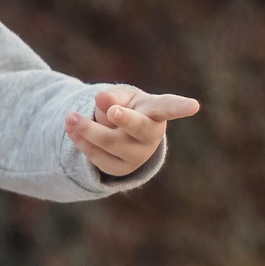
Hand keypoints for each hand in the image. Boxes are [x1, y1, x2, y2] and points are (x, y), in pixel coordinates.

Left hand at [65, 86, 200, 176]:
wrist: (120, 134)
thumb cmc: (126, 107)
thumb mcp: (121, 96)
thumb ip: (112, 96)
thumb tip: (102, 99)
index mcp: (155, 112)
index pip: (169, 107)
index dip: (180, 107)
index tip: (194, 106)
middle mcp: (150, 135)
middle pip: (138, 128)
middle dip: (125, 120)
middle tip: (112, 112)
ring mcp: (137, 155)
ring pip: (110, 142)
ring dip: (87, 129)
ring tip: (70, 117)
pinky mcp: (120, 169)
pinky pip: (97, 157)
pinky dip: (81, 142)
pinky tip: (72, 130)